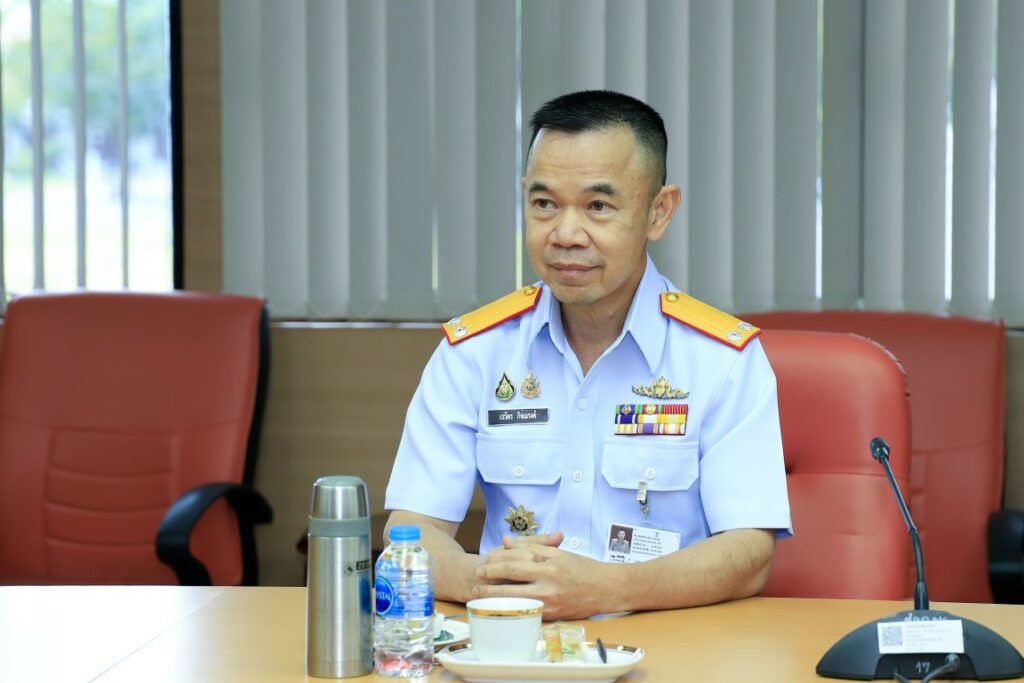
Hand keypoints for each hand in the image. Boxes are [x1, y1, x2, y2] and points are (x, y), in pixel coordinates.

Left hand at [474, 541, 614, 619]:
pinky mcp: (550, 617)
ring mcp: (549, 604)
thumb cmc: (583, 569)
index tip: (483, 561)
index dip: (496, 562)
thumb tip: (506, 542)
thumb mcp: (558, 552)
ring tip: (478, 595)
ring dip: (493, 598)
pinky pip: (524, 613)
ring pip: (513, 601)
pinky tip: (497, 607)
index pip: (515, 563)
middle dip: (488, 581)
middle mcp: (548, 586)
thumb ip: (531, 546)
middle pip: (510, 583)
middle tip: (475, 578)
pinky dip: (508, 609)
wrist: (606, 590)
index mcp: (550, 566)